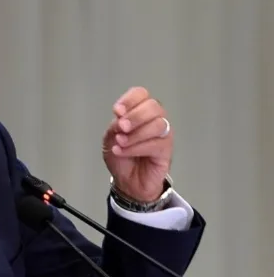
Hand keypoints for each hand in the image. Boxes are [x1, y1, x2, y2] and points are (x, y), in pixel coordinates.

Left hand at [102, 87, 171, 202]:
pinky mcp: (167, 150)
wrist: (126, 182)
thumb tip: (122, 118)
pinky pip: (157, 143)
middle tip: (121, 128)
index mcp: (138, 111)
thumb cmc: (121, 157)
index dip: (130, 99)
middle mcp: (154, 119)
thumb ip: (115, 126)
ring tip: (120, 143)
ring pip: (158, 124)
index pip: (140, 94)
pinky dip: (137, 147)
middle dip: (135, 116)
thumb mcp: (110, 138)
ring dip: (135, 134)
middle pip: (153, 106)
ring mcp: (163, 134)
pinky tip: (124, 151)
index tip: (117, 111)